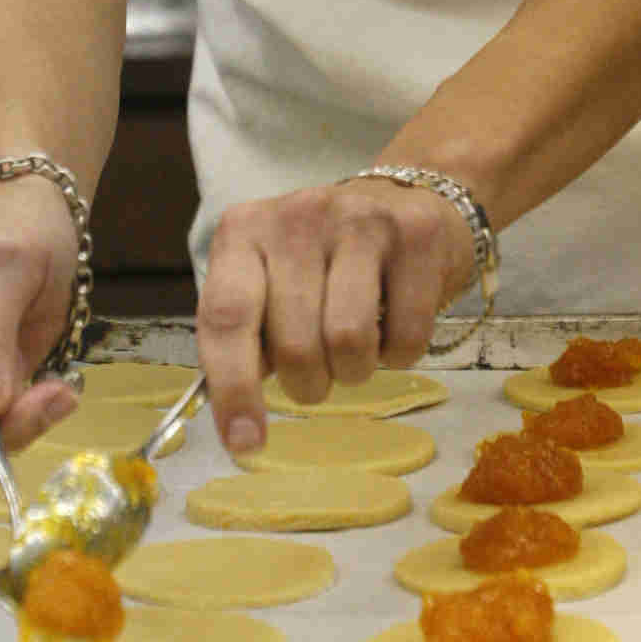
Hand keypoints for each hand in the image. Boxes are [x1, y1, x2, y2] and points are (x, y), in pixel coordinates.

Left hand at [197, 180, 476, 456]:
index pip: (225, 317)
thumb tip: (240, 413)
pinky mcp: (415, 235)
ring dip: (354, 371)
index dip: (233, 389)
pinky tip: (395, 325)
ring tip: (356, 351)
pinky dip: (400, 355)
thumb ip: (249, 332)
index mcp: (244, 232)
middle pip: (293, 343)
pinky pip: (406, 336)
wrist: (411, 198)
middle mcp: (297, 216)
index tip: (245, 443)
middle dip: (307, 383)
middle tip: (319, 372)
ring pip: (348, 341)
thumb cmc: (327, 258)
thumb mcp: (272, 280)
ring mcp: (359, 220)